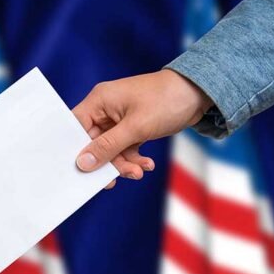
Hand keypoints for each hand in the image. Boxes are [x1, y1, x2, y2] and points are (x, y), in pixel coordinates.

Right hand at [72, 69, 212, 188]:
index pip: (75, 127)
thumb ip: (107, 147)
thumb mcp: (135, 128)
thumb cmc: (166, 100)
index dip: (75, 148)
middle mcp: (105, 109)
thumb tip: (83, 163)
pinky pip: (124, 148)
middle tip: (115, 179)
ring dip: (123, 163)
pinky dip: (133, 158)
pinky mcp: (132, 127)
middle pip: (93, 142)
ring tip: (139, 171)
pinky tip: (146, 165)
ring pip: (110, 149)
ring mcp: (118, 119)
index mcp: (99, 100)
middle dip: (107, 161)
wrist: (199, 93)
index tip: (80, 170)